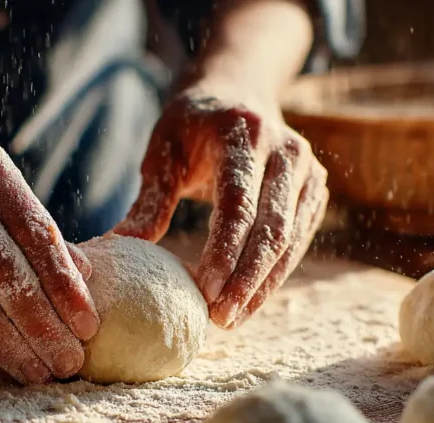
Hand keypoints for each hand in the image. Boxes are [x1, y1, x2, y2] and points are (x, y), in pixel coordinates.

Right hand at [0, 140, 98, 384]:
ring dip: (10, 345)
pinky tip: (1, 365)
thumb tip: (87, 276)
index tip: (90, 327)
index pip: (35, 233)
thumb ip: (34, 228)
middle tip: (70, 363)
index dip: (65, 286)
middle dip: (42, 325)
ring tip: (40, 373)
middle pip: (3, 272)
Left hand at [114, 87, 327, 328]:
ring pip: (290, 241)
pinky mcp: (316, 189)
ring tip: (233, 319)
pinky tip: (251, 301)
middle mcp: (286, 151)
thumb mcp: (164, 150)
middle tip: (221, 319)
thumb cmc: (192, 126)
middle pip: (272, 229)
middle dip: (247, 280)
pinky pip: (299, 241)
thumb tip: (117, 245)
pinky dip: (275, 274)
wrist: (239, 92)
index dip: (224, 253)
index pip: (238, 204)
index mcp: (244, 135)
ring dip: (263, 285)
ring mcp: (308, 170)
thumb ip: (149, 199)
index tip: (204, 292)